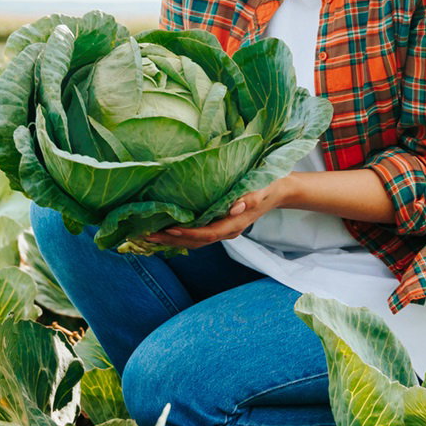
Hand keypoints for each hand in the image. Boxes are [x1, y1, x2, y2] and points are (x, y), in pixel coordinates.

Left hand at [142, 177, 291, 249]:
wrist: (280, 190)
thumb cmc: (270, 184)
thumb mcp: (263, 187)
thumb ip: (251, 196)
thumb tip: (236, 205)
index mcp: (236, 222)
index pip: (208, 233)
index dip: (188, 234)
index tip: (168, 229)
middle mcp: (228, 229)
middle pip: (197, 241)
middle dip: (172, 240)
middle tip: (146, 235)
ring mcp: (224, 229)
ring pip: (195, 241)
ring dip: (172, 240)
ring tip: (149, 235)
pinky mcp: (220, 224)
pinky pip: (198, 235)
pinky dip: (180, 235)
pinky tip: (166, 230)